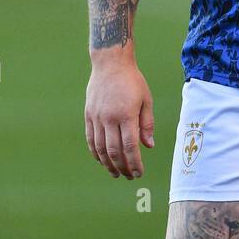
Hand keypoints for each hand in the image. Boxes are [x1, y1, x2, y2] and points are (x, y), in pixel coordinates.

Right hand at [85, 56, 154, 179]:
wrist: (110, 63)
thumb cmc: (132, 81)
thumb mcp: (146, 99)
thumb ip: (147, 124)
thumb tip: (149, 146)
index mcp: (126, 114)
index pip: (130, 146)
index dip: (134, 163)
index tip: (139, 173)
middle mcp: (109, 118)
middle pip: (114, 151)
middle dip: (122, 167)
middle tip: (129, 176)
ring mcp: (97, 117)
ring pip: (100, 148)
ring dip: (108, 164)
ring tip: (116, 173)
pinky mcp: (88, 115)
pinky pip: (91, 139)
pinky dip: (96, 153)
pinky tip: (103, 160)